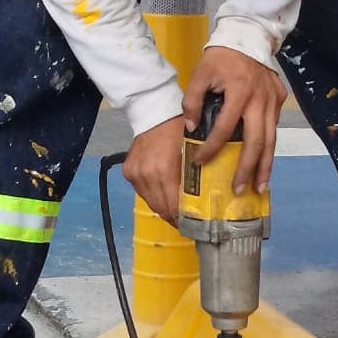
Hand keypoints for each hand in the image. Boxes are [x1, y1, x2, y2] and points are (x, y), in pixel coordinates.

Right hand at [120, 113, 207, 229]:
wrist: (155, 111)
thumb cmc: (179, 128)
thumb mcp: (195, 149)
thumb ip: (199, 174)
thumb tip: (209, 200)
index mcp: (164, 170)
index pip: (173, 206)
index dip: (184, 219)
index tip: (194, 225)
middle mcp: (146, 175)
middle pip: (161, 208)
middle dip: (174, 217)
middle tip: (187, 222)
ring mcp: (135, 174)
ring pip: (151, 202)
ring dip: (163, 208)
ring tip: (176, 211)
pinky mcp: (128, 172)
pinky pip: (142, 192)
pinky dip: (153, 195)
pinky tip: (163, 194)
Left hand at [182, 43, 287, 195]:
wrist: (249, 34)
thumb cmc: (222, 56)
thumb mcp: (200, 74)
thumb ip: (192, 101)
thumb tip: (190, 128)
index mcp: (239, 93)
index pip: (225, 128)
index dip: (212, 147)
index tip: (201, 162)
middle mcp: (260, 100)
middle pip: (256, 142)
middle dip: (247, 169)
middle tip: (238, 190)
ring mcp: (273, 100)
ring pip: (271, 140)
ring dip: (265, 165)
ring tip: (260, 187)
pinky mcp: (280, 99)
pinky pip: (274, 128)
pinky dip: (269, 147)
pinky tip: (263, 163)